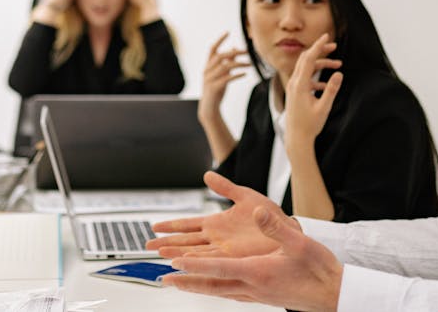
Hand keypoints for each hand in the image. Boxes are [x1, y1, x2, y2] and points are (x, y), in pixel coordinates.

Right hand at [148, 171, 291, 258]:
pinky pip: (210, 262)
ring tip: (160, 254)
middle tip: (148, 245)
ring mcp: (223, 250)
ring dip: (177, 253)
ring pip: (194, 252)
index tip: (155, 226)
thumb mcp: (246, 196)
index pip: (188, 225)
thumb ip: (225, 188)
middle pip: (185, 241)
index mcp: (218, 223)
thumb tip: (207, 174)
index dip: (171, 226)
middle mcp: (217, 238)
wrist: (288, 231)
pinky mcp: (233, 258)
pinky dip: (196, 262)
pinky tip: (184, 263)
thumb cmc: (272, 216)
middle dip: (167, 243)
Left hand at [163, 207, 343, 311]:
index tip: (175, 261)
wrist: (335, 295)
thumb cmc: (319, 270)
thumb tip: (257, 213)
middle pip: (212, 285)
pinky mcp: (263, 297)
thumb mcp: (299, 242)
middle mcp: (253, 287)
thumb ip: (276, 228)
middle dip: (187, 281)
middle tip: (164, 279)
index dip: (195, 264)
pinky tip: (214, 289)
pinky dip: (217, 290)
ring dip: (198, 287)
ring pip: (220, 291)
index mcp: (258, 271)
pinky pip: (232, 294)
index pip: (219, 268)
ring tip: (180, 284)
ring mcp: (257, 295)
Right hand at [198, 33, 250, 123]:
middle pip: (220, 56)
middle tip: (247, 51)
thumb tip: (234, 48)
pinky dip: (237, 75)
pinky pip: (227, 78)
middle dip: (234, 52)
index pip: (212, 49)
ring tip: (250, 64)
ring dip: (239, 63)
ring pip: (225, 67)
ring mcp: (210, 79)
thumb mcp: (221, 74)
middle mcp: (207, 71)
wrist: (209, 107)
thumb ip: (226, 62)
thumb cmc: (216, 89)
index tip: (228, 32)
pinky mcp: (215, 87)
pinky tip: (245, 73)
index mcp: (208, 66)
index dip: (220, 40)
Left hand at [284, 34, 342, 145]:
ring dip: (322, 64)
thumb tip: (339, 74)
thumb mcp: (324, 108)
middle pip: (306, 59)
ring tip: (338, 64)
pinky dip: (317, 77)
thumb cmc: (310, 125)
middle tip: (334, 46)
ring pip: (307, 68)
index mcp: (300, 85)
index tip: (326, 36)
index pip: (309, 59)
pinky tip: (328, 84)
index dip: (318, 46)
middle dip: (320, 51)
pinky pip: (306, 78)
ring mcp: (293, 87)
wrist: (297, 138)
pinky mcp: (295, 92)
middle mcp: (294, 83)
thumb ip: (331, 90)